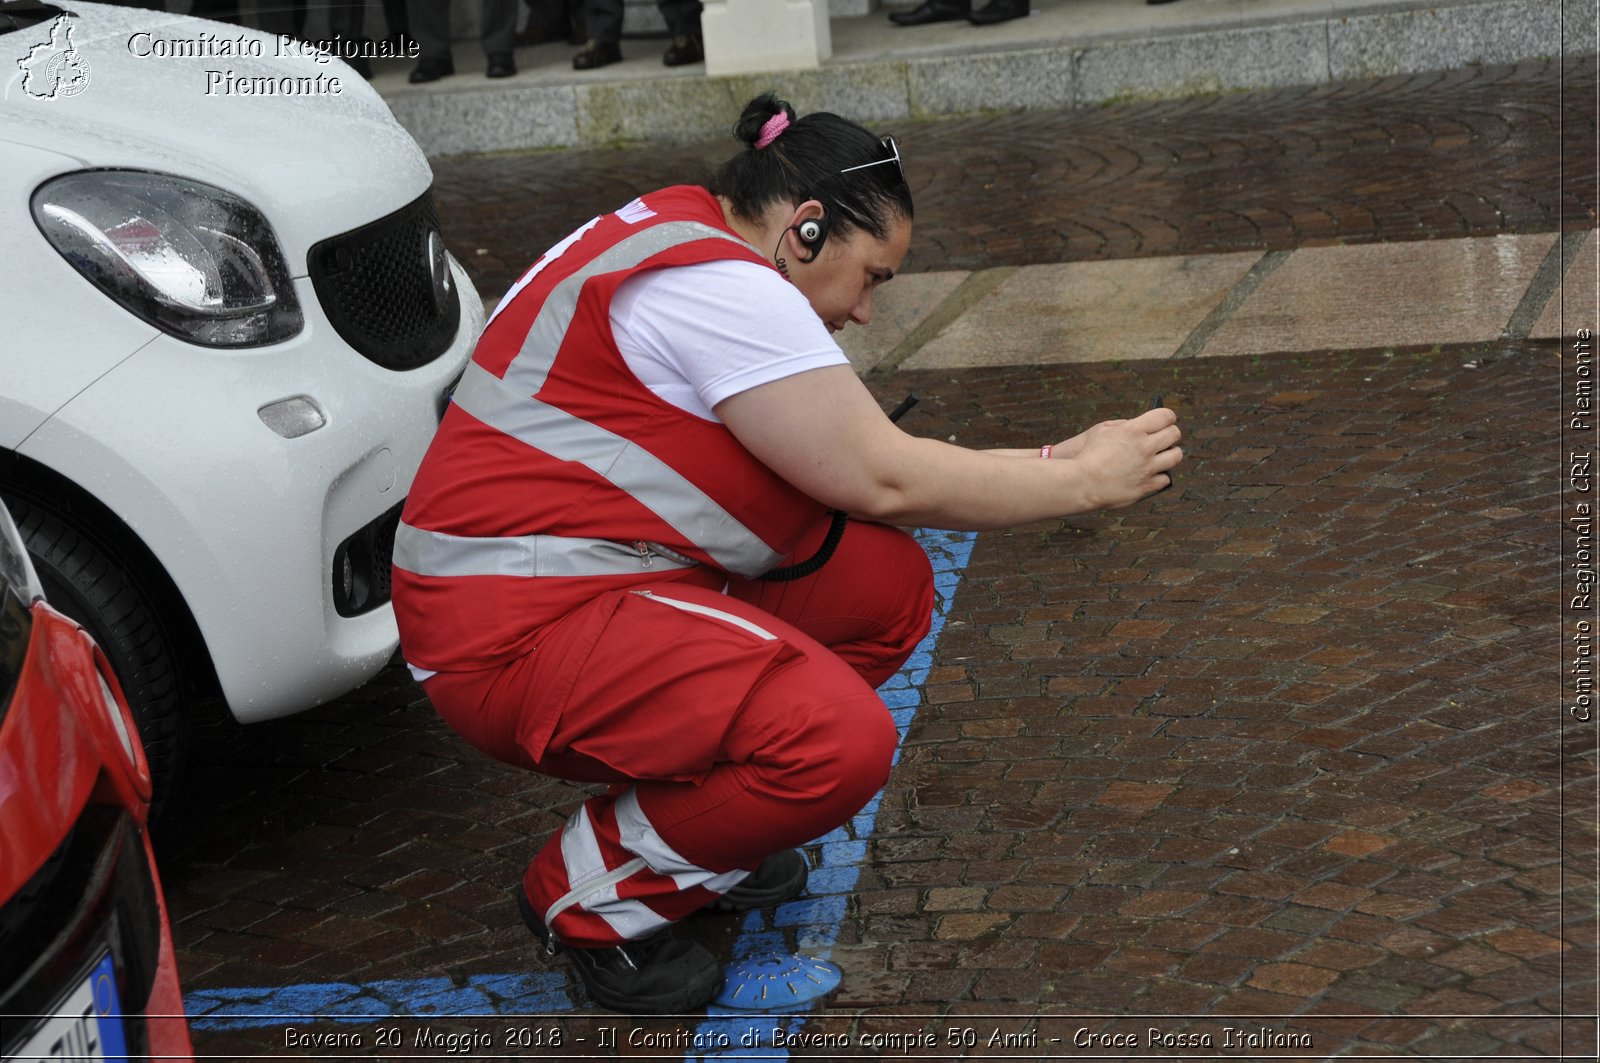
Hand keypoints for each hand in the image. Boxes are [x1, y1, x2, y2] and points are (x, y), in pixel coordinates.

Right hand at [1065, 408, 1181, 507]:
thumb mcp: (1102, 430)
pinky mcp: (1146, 486)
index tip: (1166, 419)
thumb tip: (1142, 427)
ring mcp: (1147, 468)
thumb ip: (1124, 426)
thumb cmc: (1088, 455)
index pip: (1165, 416)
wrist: (1080, 483)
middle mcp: (1144, 447)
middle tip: (1166, 437)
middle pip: (1174, 434)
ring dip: (1170, 454)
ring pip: (1175, 456)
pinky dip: (1160, 476)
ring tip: (1163, 455)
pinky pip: (1165, 478)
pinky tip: (1152, 474)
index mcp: (1133, 430)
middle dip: (1171, 433)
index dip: (1168, 417)